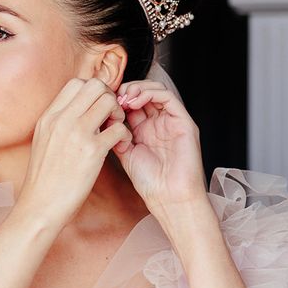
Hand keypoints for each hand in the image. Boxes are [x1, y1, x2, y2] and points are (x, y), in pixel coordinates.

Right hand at [16, 77, 131, 230]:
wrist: (40, 205)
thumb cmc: (44, 177)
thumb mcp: (43, 139)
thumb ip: (58, 121)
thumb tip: (78, 109)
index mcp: (49, 115)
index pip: (77, 83)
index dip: (93, 91)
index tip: (97, 108)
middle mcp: (62, 119)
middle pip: (95, 85)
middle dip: (109, 96)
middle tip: (110, 116)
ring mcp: (77, 133)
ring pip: (109, 100)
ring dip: (118, 112)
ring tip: (115, 129)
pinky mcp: (93, 151)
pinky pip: (119, 128)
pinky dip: (125, 134)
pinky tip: (119, 145)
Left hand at [108, 79, 206, 222]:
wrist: (169, 198)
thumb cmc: (148, 182)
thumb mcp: (124, 153)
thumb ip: (115, 134)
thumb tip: (103, 116)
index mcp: (143, 129)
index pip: (130, 102)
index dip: (116, 98)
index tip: (103, 101)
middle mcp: (158, 122)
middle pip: (143, 92)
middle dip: (126, 90)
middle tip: (112, 96)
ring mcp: (171, 121)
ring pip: (156, 90)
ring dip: (138, 88)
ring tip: (124, 97)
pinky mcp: (184, 122)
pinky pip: (168, 98)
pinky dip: (150, 93)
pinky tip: (135, 101)